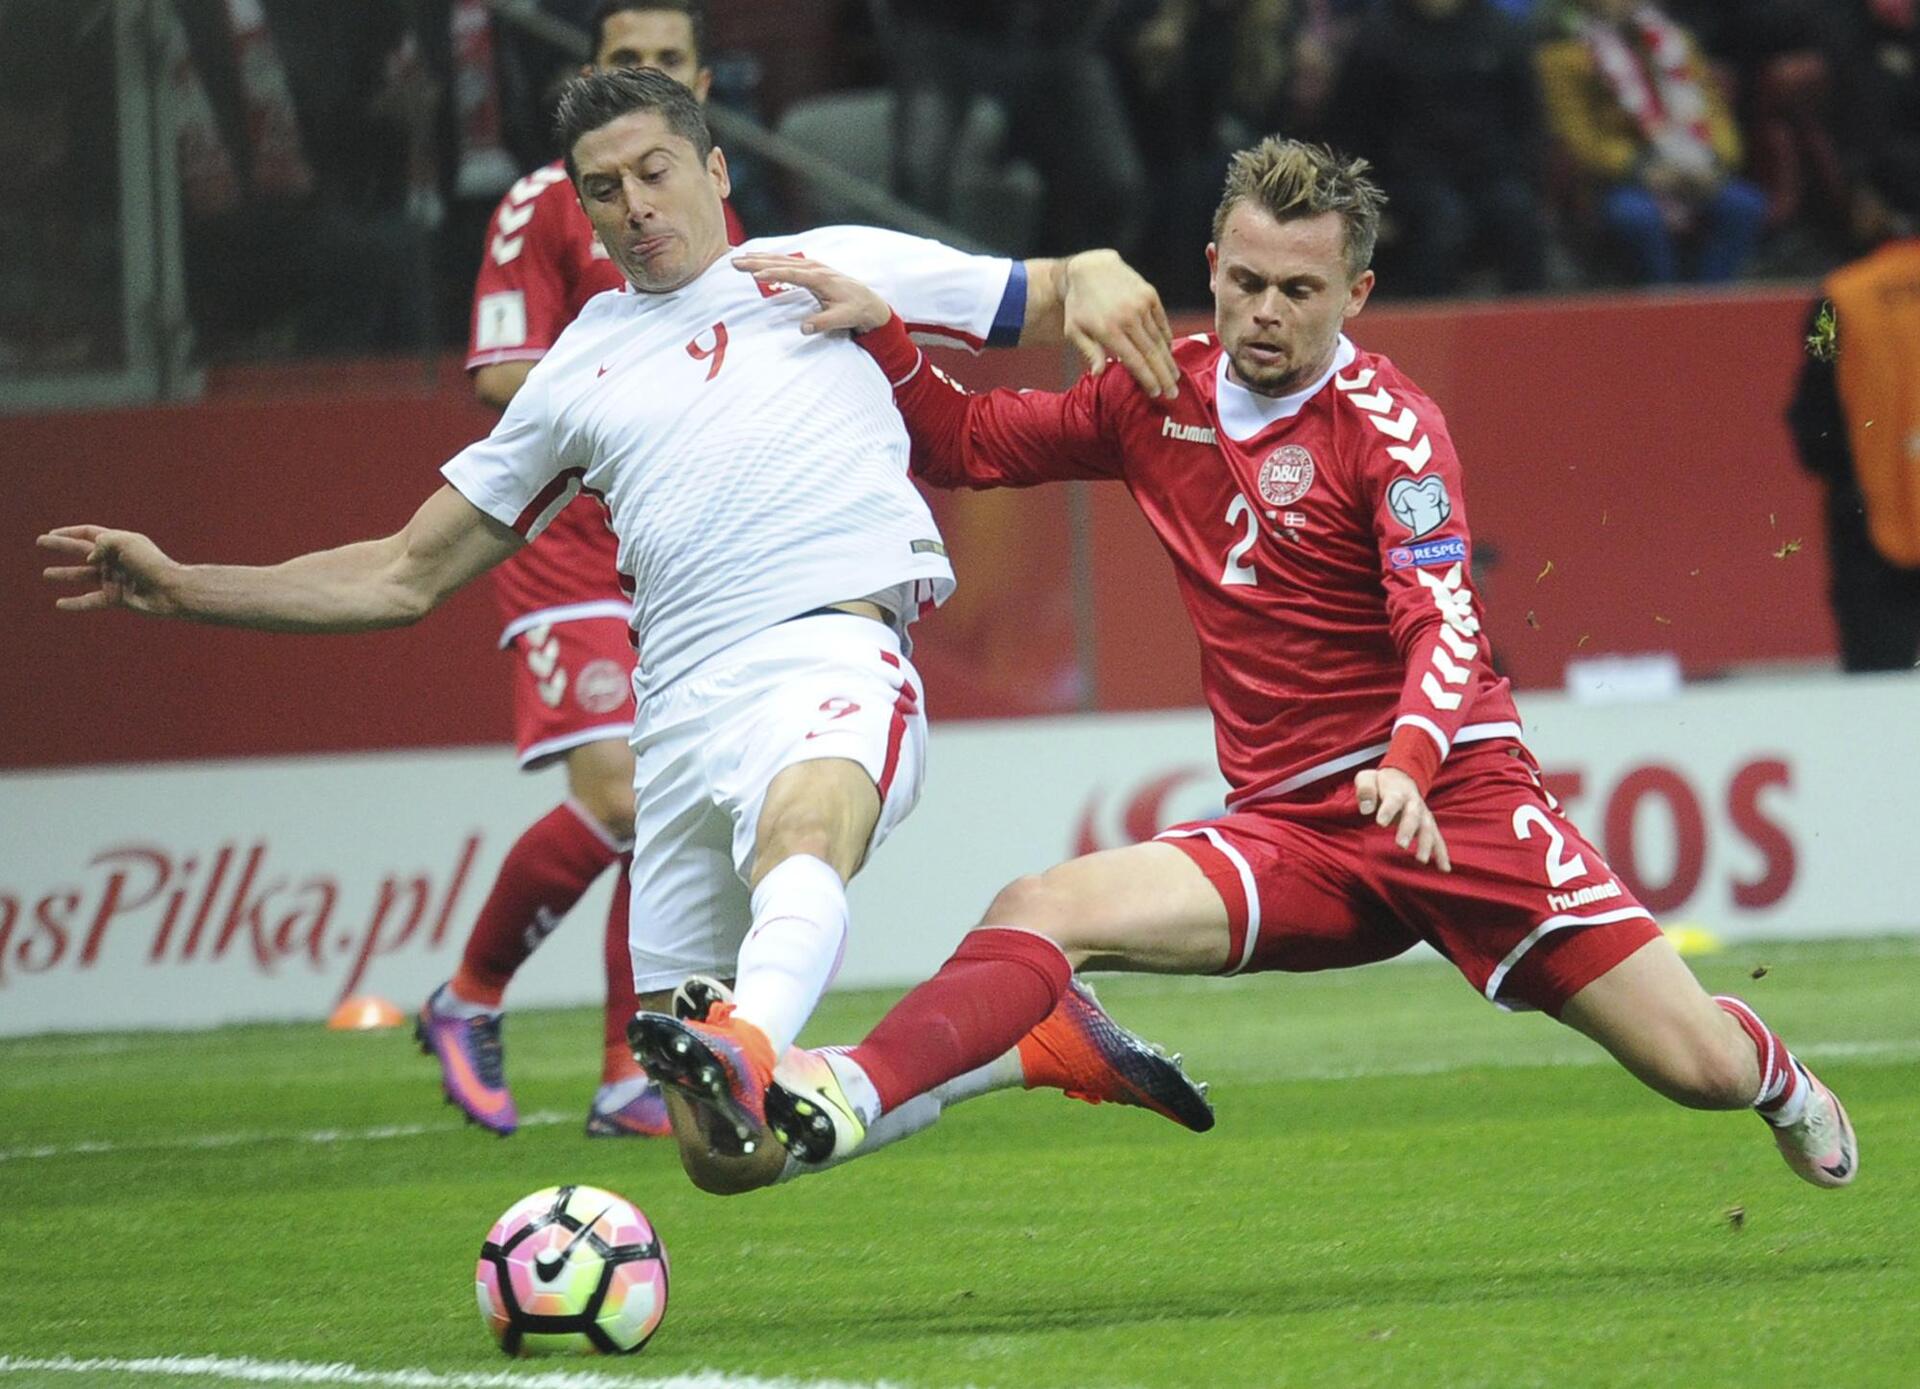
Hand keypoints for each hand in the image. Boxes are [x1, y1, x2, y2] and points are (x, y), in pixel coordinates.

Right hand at [38, 525, 182, 615]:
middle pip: (81, 551)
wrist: (170, 590)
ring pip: (84, 576)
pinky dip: (76, 603)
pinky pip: (91, 601)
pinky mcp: (117, 598)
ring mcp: (115, 579)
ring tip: (46, 574)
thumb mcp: (125, 543)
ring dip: (65, 574)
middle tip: (39, 543)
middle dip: (61, 547)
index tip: (51, 532)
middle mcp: (115, 560)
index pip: (90, 533)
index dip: (70, 532)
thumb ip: (102, 543)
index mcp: (119, 542)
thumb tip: (87, 558)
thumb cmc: (151, 563)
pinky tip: (59, 604)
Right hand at [731, 253, 891, 335]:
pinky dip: (769, 258)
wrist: (869, 302)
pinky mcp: (810, 268)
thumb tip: (803, 328)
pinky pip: (785, 261)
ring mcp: (812, 266)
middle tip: (734, 262)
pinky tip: (756, 257)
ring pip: (781, 259)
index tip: (756, 275)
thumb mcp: (842, 319)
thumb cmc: (855, 311)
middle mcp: (815, 268)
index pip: (793, 274)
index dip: (774, 274)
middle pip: (781, 262)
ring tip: (737, 258)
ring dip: (759, 258)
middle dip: (757, 261)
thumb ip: (823, 322)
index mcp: (821, 279)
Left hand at [1060, 250, 1177, 398]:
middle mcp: (1128, 318)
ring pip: (1159, 339)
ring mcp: (1141, 305)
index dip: (1147, 379)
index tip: (1156, 394)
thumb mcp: (1074, 330)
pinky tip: (1169, 353)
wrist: (1089, 269)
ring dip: (1168, 361)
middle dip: (1164, 376)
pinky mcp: (1149, 295)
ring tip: (1175, 377)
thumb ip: (1089, 351)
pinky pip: (1162, 322)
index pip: (1134, 361)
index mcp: (1109, 331)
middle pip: (1151, 353)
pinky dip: (1167, 339)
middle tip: (1173, 393)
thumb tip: (1098, 374)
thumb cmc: (1078, 305)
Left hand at [1354, 767, 1451, 872]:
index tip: (1380, 822)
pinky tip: (1444, 869)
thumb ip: (1365, 789)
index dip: (1387, 810)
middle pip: (1413, 815)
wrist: (1402, 777)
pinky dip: (1442, 854)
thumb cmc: (1380, 783)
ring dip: (1426, 844)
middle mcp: (1414, 803)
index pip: (1393, 800)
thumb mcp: (1367, 778)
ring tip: (1421, 860)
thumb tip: (1365, 809)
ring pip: (1427, 828)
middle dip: (1408, 830)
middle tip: (1400, 845)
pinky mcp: (1428, 825)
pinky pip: (1438, 839)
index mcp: (1397, 791)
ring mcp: (1423, 814)